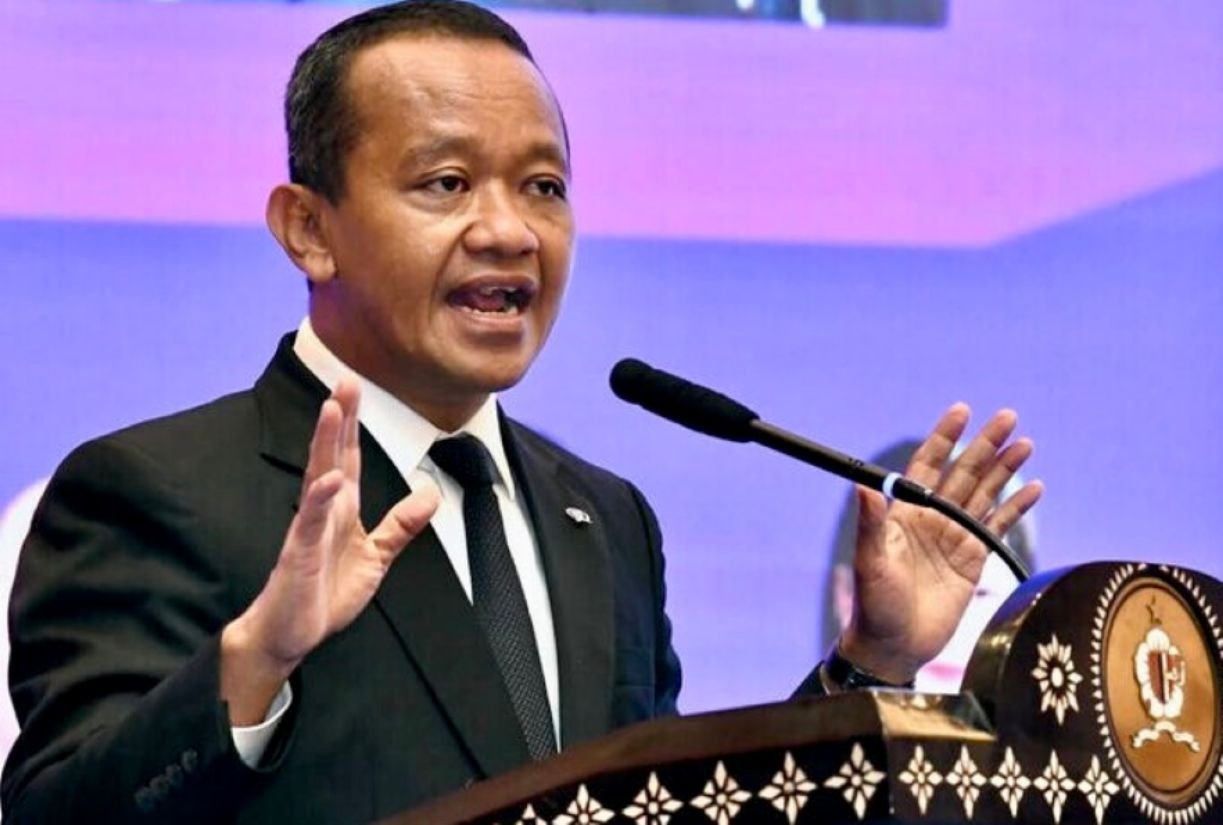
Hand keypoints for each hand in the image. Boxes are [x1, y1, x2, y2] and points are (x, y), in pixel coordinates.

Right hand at [221, 379, 439, 723]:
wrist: (290, 633)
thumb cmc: (324, 594)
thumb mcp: (376, 557)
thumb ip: (400, 525)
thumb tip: (430, 493)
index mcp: (342, 509)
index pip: (348, 456)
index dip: (353, 423)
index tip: (354, 386)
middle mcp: (324, 510)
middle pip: (332, 455)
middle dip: (339, 418)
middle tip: (345, 379)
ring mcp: (309, 530)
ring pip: (318, 477)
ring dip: (324, 444)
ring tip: (331, 409)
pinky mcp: (300, 555)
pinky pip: (310, 523)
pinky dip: (320, 499)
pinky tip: (329, 479)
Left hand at [838, 403, 1042, 684]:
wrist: (894, 645)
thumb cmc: (873, 604)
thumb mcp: (870, 562)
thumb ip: (871, 523)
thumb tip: (862, 486)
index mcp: (903, 513)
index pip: (928, 466)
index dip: (944, 439)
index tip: (961, 411)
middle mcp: (931, 519)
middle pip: (963, 474)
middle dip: (984, 445)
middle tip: (1007, 417)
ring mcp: (954, 538)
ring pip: (984, 495)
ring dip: (1004, 470)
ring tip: (1024, 442)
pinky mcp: (973, 560)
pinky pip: (998, 526)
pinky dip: (1016, 508)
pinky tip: (1034, 488)